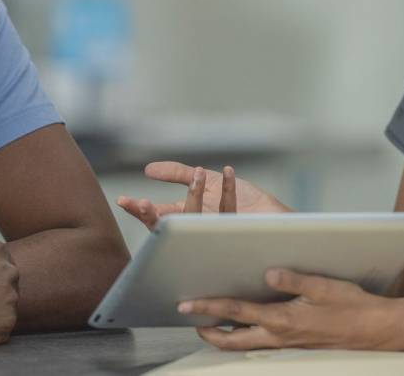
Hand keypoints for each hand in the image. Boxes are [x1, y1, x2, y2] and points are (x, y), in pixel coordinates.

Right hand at [118, 162, 291, 229]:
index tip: (124, 201)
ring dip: (193, 196)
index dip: (141, 210)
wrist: (279, 222)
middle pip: (169, 225)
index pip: (158, 217)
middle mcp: (199, 229)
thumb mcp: (206, 181)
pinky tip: (227, 171)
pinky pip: (230, 210)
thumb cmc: (244, 203)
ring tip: (193, 175)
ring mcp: (215, 234)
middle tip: (143, 204)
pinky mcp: (237, 233)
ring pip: (197, 220)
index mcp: (189, 219)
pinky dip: (230, 188)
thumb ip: (176, 173)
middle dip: (154, 215)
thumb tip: (148, 169)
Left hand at [177, 269, 391, 350]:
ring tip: (211, 325)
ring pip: (245, 346)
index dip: (209, 307)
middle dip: (209, 332)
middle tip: (192, 322)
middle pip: (232, 340)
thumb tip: (267, 273)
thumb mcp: (323, 286)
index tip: (186, 304)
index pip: (236, 311)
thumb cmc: (351, 306)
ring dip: (225, 337)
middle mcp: (279, 336)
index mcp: (282, 319)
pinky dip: (245, 337)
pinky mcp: (294, 345)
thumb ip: (293, 280)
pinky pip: (261, 344)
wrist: (375, 331)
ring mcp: (286, 344)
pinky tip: (245, 326)